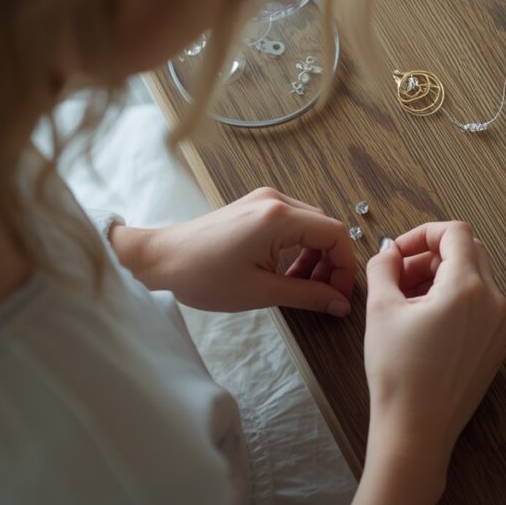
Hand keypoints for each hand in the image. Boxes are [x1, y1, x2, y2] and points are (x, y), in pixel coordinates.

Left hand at [111, 187, 355, 314]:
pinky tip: (285, 271)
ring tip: (301, 285)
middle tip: (322, 294)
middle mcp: (275, 200)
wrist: (161, 260)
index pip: (336, 234)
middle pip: (326, 227)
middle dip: (330, 263)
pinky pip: (292, 222)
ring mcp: (264, 200)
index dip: (344, 267)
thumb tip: (338, 304)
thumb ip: (307, 296)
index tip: (339, 294)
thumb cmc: (202, 275)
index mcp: (279, 218)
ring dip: (314, 256)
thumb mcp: (261, 292)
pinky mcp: (254, 206)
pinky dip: (298, 246)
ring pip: (310, 225)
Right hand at [363, 222, 505, 496]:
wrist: (415, 431)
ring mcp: (499, 327)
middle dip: (430, 256)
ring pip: (474, 280)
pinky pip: (479, 307)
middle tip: (399, 275)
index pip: (456, 233)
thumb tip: (389, 252)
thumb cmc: (398, 373)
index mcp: (468, 288)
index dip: (423, 233)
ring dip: (440, 279)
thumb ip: (383, 267)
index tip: (399, 251)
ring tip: (405, 302)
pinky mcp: (495, 347)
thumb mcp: (380, 309)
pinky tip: (423, 324)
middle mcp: (493, 303)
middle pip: (468, 252)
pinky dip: (453, 302)